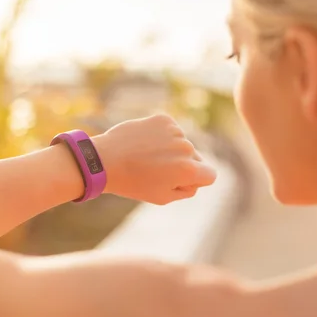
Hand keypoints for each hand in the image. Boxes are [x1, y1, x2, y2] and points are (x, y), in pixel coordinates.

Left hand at [92, 114, 216, 204]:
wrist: (105, 160)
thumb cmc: (133, 183)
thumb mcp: (163, 197)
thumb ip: (188, 189)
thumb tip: (198, 176)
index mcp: (189, 171)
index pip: (210, 175)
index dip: (196, 180)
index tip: (179, 181)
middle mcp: (186, 148)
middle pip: (195, 159)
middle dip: (182, 165)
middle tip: (156, 171)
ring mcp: (175, 131)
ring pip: (182, 144)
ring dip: (170, 150)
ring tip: (147, 157)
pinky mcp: (164, 119)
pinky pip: (171, 130)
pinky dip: (162, 136)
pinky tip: (145, 143)